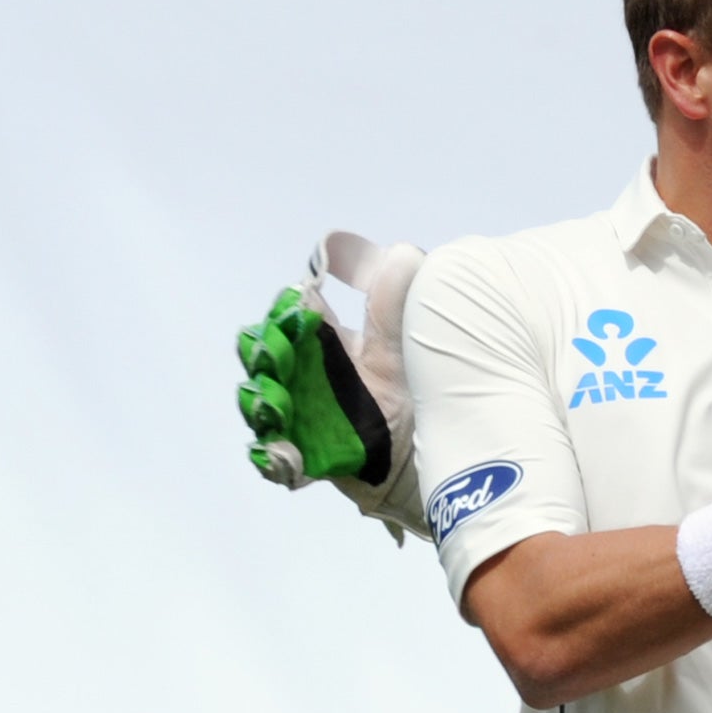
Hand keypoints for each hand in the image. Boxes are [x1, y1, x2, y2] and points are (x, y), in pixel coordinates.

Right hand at [236, 232, 428, 539]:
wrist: (449, 450)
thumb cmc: (430, 388)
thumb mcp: (414, 339)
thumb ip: (403, 298)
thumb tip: (401, 253)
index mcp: (335, 343)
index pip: (296, 315)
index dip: (292, 307)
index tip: (304, 303)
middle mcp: (312, 378)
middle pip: (266, 356)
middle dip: (265, 352)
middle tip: (281, 352)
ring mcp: (306, 418)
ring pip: (262, 405)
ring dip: (262, 401)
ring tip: (276, 401)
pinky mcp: (311, 459)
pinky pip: (276, 459)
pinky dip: (273, 456)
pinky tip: (283, 452)